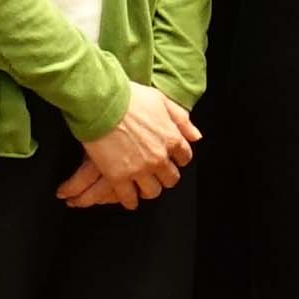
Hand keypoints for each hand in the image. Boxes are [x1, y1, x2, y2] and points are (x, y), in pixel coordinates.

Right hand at [59, 83, 197, 209]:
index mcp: (171, 139)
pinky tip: (129, 199)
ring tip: (143, 186)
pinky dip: (130, 201)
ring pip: (152, 191)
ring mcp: (139, 169)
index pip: (184, 158)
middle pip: (171, 178)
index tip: (171, 159)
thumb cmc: (129, 98)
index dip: (177, 159)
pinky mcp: (118, 177)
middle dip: (165, 177)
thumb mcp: (161, 101)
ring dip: (149, 189)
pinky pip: (129, 198)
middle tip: (157, 174)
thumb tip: (196, 136)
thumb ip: (181, 120)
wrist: (102, 104)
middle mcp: (159, 157)